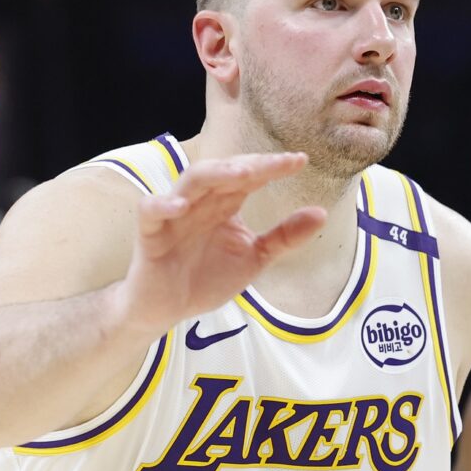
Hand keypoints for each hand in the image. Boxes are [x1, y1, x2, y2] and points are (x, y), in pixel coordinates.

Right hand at [122, 151, 323, 333]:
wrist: (168, 309)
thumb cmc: (206, 277)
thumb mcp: (255, 258)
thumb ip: (284, 237)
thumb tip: (321, 213)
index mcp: (225, 203)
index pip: (250, 176)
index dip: (272, 167)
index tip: (300, 161)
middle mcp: (201, 202)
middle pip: (224, 171)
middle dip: (250, 165)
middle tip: (278, 163)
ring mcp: (174, 215)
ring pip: (190, 181)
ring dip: (215, 174)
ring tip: (241, 173)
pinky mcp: (149, 233)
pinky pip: (150, 210)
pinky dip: (162, 204)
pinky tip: (180, 206)